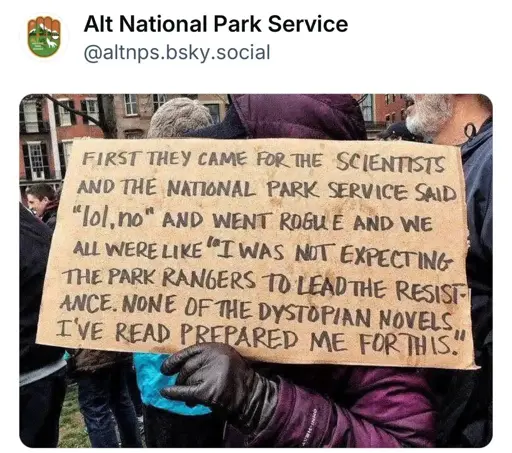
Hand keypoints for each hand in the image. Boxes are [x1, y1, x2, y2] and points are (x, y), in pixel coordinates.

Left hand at [160, 343, 277, 432]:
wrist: (249, 396)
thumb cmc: (235, 378)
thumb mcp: (224, 360)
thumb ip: (206, 358)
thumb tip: (177, 364)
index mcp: (217, 348)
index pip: (190, 351)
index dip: (175, 359)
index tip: (165, 367)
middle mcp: (214, 358)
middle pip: (187, 367)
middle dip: (181, 378)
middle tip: (181, 385)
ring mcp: (210, 375)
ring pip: (187, 380)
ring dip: (185, 388)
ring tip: (192, 395)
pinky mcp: (207, 391)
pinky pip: (184, 392)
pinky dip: (174, 393)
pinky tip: (165, 392)